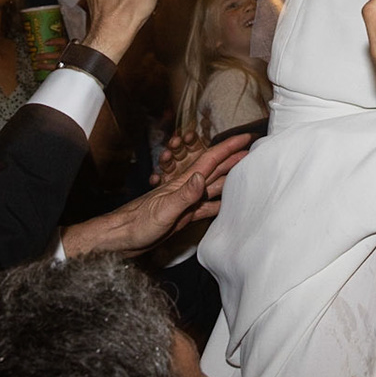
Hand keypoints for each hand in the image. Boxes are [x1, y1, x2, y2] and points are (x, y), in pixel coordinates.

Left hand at [61, 134, 250, 258]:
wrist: (122, 238)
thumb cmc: (138, 224)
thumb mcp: (163, 210)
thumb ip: (184, 194)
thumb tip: (202, 176)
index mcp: (183, 183)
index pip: (211, 160)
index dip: (229, 147)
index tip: (246, 138)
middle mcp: (187, 188)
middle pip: (215, 170)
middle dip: (234, 158)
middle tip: (253, 151)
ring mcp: (186, 202)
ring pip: (213, 186)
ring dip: (229, 178)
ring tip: (246, 173)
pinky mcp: (184, 216)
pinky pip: (206, 206)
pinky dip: (219, 202)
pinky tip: (228, 203)